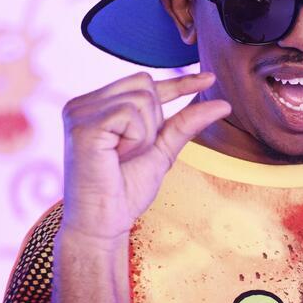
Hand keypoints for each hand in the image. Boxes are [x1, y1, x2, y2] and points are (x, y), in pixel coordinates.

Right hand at [60, 71, 229, 241]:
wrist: (103, 224)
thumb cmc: (126, 190)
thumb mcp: (163, 150)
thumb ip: (187, 123)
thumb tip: (224, 103)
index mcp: (96, 106)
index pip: (144, 81)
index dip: (178, 82)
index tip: (210, 79)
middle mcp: (83, 103)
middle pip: (145, 85)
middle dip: (153, 122)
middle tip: (130, 153)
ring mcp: (79, 111)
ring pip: (142, 99)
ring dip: (144, 135)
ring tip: (121, 157)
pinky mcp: (82, 125)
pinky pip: (130, 114)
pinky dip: (135, 139)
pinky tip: (116, 156)